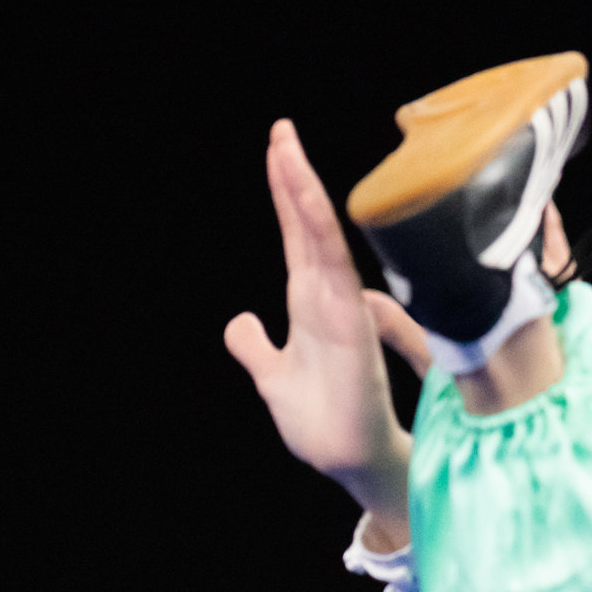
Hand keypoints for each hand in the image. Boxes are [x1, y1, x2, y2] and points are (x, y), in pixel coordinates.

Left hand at [225, 120, 431, 526]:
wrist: (348, 461)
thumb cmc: (321, 422)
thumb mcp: (273, 377)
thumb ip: (254, 347)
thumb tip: (239, 322)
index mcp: (310, 305)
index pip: (298, 238)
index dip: (287, 195)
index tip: (279, 149)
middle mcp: (329, 299)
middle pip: (309, 226)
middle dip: (294, 178)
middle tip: (281, 130)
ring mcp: (343, 310)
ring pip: (322, 240)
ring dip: (304, 195)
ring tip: (285, 150)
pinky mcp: (352, 328)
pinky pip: (337, 272)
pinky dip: (322, 237)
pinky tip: (309, 204)